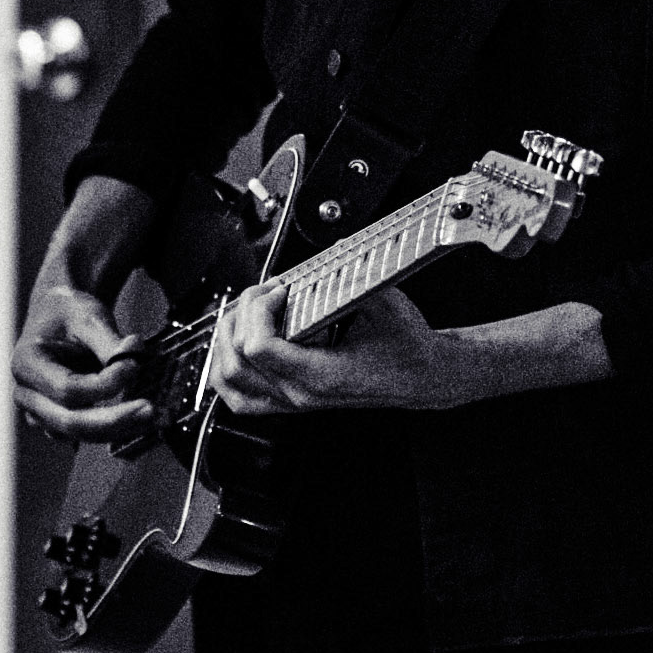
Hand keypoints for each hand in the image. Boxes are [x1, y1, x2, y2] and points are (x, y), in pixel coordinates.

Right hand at [12, 283, 152, 441]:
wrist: (59, 317)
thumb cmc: (71, 313)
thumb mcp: (90, 317)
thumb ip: (110, 345)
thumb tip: (135, 366)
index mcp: (26, 364)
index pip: (68, 389)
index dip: (105, 384)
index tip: (136, 366)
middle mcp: (27, 395)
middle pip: (70, 422)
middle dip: (114, 420)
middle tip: (150, 409)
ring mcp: (39, 413)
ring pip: (80, 435)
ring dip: (118, 429)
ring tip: (151, 416)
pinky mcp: (57, 422)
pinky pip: (85, 434)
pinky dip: (113, 430)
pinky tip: (137, 419)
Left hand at [210, 284, 470, 413]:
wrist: (424, 376)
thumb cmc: (408, 345)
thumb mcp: (383, 300)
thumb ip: (349, 276)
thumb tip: (326, 249)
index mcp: (322, 375)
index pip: (258, 348)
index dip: (259, 309)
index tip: (281, 289)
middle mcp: (302, 394)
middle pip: (237, 359)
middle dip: (243, 314)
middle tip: (268, 292)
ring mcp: (294, 402)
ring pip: (229, 380)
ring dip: (229, 340)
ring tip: (249, 312)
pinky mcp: (291, 402)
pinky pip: (240, 397)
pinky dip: (227, 370)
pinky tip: (237, 346)